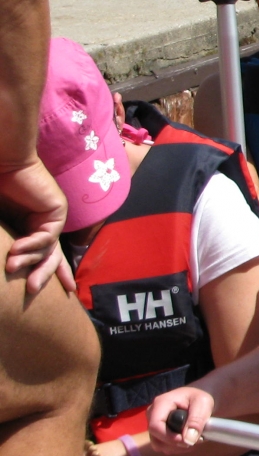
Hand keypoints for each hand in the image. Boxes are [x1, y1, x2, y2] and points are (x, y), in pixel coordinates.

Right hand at [0, 157, 73, 294]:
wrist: (1, 162)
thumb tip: (3, 265)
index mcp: (26, 227)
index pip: (37, 255)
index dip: (40, 273)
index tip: (36, 293)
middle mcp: (42, 224)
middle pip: (49, 257)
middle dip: (43, 276)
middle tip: (33, 291)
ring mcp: (51, 217)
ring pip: (49, 250)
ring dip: (31, 262)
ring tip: (13, 269)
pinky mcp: (56, 211)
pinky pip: (47, 237)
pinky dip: (32, 246)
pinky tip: (16, 251)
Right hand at [149, 385, 215, 449]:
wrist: (197, 401)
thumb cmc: (199, 399)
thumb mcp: (203, 403)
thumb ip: (196, 420)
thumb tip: (188, 440)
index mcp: (160, 403)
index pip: (155, 426)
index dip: (169, 437)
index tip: (187, 441)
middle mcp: (152, 414)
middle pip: (156, 439)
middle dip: (177, 444)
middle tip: (196, 439)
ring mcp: (153, 425)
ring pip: (160, 446)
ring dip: (178, 447)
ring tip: (194, 438)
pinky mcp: (157, 433)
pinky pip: (163, 447)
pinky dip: (177, 448)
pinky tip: (189, 440)